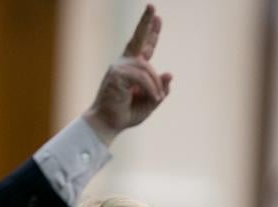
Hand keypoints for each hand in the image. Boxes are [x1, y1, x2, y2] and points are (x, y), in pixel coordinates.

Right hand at [83, 4, 172, 145]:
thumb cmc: (126, 114)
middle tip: (152, 6)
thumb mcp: (151, 102)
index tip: (157, 16)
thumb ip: (161, 89)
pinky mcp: (116, 73)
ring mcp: (119, 67)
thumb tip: (169, 73)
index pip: (145, 47)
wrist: (108, 124)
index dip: (152, 32)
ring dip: (155, 84)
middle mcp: (125, 63)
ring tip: (156, 98)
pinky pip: (141, 77)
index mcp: (133, 69)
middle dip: (145, 22)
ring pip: (146, 67)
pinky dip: (150, 88)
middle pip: (138, 39)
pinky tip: (152, 97)